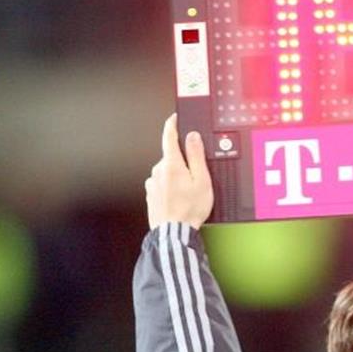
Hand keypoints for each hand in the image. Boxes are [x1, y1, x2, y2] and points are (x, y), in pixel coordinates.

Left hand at [145, 114, 213, 229]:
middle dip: (182, 162)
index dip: (172, 124)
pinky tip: (179, 199)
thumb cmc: (189, 210)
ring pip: (167, 172)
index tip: (175, 118)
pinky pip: (162, 184)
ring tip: (189, 194)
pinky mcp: (151, 195)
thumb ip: (196, 156)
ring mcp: (152, 183)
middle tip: (196, 177)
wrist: (173, 233)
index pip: (169, 137)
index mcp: (171, 164)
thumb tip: (192, 137)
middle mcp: (158, 171)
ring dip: (177, 177)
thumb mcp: (201, 180)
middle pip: (171, 157)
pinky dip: (171, 188)